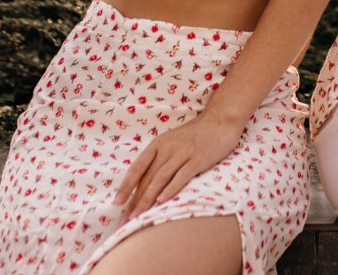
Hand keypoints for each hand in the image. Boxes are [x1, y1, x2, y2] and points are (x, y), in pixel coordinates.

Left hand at [113, 113, 245, 221]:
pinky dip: (171, 189)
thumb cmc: (195, 134)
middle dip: (135, 200)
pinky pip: (182, 176)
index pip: (137, 167)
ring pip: (161, 178)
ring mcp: (183, 153)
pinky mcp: (198, 159)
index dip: (126, 186)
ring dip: (148, 199)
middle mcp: (168, 148)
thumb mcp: (172, 141)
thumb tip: (144, 183)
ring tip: (140, 216)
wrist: (220, 120)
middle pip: (147, 177)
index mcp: (158, 144)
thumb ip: (160, 158)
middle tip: (127, 218)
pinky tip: (162, 201)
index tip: (116, 203)